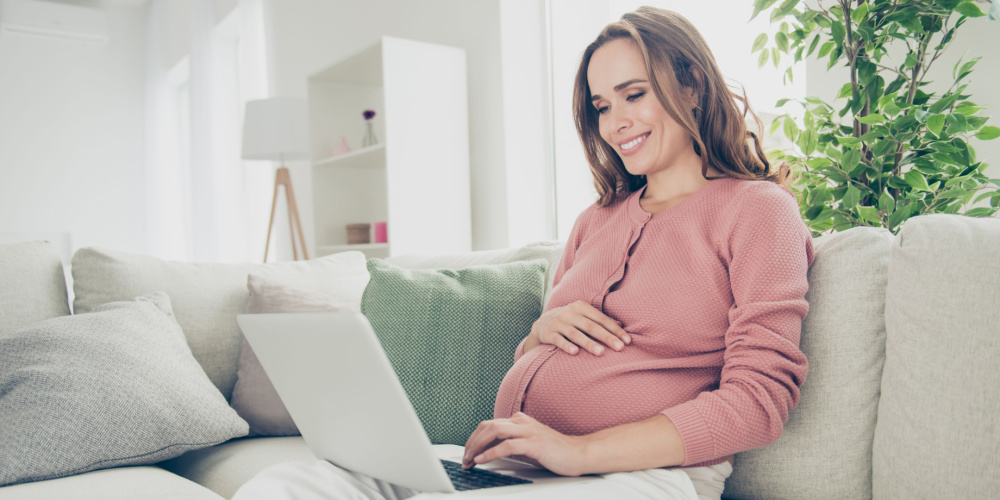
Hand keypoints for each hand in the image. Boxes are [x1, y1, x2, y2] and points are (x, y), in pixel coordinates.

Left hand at [462, 412, 588, 475]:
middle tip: (465, 459)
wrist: (579, 454)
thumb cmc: (554, 452)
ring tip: (470, 460)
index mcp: (519, 421)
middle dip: (472, 442)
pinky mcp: (534, 443)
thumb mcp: (527, 445)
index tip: (467, 454)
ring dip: (478, 447)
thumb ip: (511, 443)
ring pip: (494, 431)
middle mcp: (522, 422)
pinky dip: (491, 453)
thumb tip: (489, 452)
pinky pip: (507, 445)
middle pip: (488, 426)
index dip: (474, 439)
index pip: (489, 425)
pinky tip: (482, 460)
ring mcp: (528, 431)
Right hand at [525, 300, 630, 355]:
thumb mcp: (583, 316)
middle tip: (620, 348)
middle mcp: (569, 313)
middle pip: (591, 326)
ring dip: (589, 344)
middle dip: (606, 337)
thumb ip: (600, 320)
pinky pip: (559, 340)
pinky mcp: (549, 333)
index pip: (601, 318)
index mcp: (581, 307)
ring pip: (576, 334)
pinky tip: (576, 353)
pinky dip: (567, 346)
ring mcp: (558, 323)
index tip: (627, 341)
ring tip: (601, 353)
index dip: (615, 330)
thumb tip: (621, 325)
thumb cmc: (570, 320)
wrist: (542, 323)